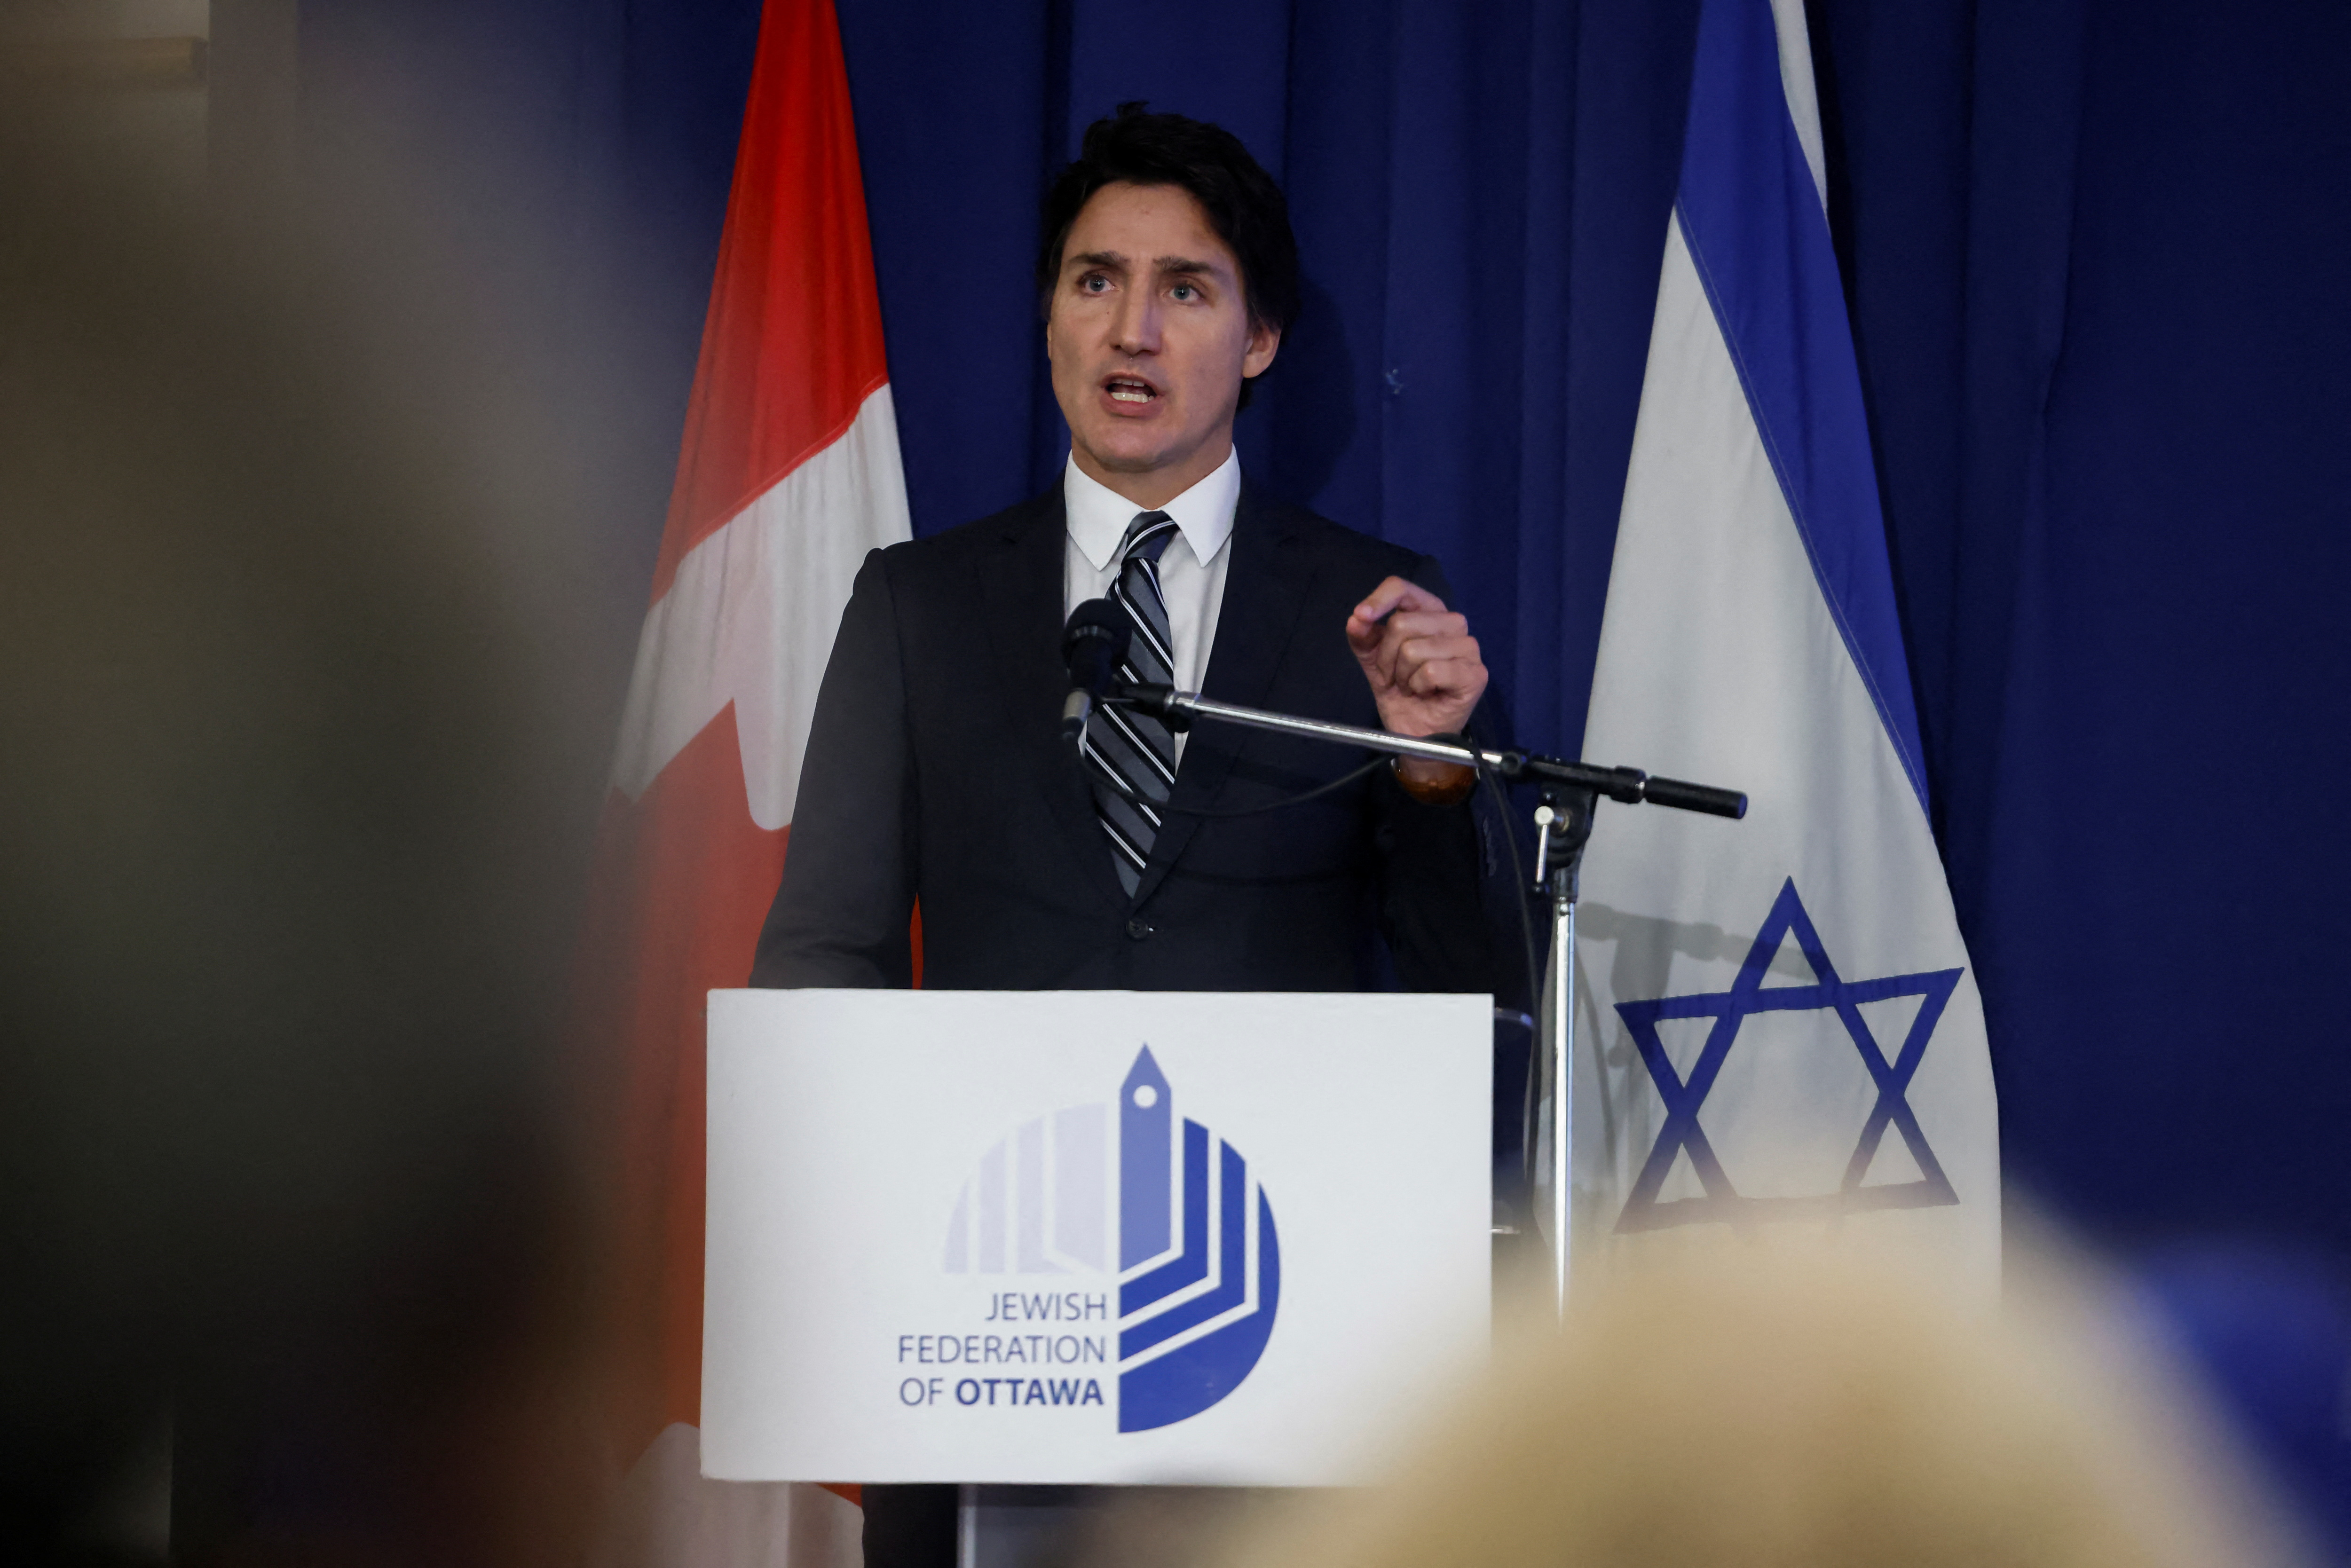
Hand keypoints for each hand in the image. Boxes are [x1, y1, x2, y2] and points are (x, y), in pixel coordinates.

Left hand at [1345, 576, 1486, 795]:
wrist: (1415, 731)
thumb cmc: (1400, 691)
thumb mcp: (1373, 660)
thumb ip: (1363, 636)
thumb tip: (1356, 618)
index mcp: (1429, 611)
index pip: (1402, 588)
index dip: (1377, 600)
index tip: (1360, 617)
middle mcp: (1453, 623)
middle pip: (1402, 623)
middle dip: (1386, 656)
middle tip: (1394, 676)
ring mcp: (1468, 647)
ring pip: (1414, 649)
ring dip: (1402, 675)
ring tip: (1410, 686)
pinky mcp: (1474, 674)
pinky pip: (1430, 670)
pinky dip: (1418, 686)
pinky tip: (1425, 693)